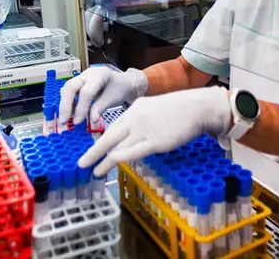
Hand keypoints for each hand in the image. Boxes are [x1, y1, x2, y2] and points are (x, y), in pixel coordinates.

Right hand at [58, 65, 147, 125]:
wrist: (122, 82)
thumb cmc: (119, 89)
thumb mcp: (113, 99)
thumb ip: (101, 108)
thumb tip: (91, 121)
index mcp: (99, 75)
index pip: (86, 92)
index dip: (81, 108)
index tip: (77, 122)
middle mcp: (88, 74)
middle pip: (71, 87)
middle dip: (65, 105)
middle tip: (63, 121)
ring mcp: (81, 77)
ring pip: (67, 88)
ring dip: (64, 104)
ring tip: (65, 119)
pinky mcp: (78, 83)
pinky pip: (68, 91)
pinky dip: (67, 103)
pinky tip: (70, 113)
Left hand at [78, 86, 230, 176]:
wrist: (197, 107)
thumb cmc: (181, 109)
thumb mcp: (155, 108)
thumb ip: (143, 120)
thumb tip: (136, 135)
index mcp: (134, 109)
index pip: (113, 127)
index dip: (102, 140)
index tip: (94, 150)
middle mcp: (135, 119)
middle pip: (108, 137)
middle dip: (93, 152)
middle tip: (81, 163)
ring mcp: (143, 130)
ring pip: (117, 147)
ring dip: (103, 161)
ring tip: (93, 171)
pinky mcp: (154, 142)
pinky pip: (133, 152)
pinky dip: (119, 159)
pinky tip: (109, 165)